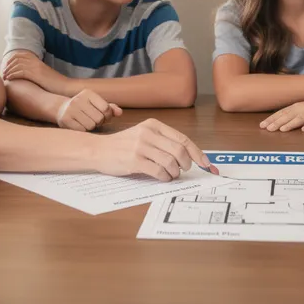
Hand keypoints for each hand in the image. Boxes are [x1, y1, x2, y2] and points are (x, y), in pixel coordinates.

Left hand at [3, 54, 71, 95]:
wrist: (65, 87)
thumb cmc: (54, 85)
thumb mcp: (44, 76)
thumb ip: (35, 73)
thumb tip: (26, 77)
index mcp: (37, 61)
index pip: (21, 54)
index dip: (11, 59)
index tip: (6, 66)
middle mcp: (36, 62)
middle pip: (17, 58)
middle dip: (8, 65)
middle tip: (3, 72)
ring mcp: (36, 68)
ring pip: (17, 65)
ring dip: (9, 70)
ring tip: (5, 77)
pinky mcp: (36, 74)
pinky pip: (21, 72)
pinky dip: (13, 75)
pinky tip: (9, 79)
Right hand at [55, 90, 121, 131]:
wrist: (61, 109)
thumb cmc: (84, 107)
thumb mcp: (96, 104)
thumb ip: (110, 108)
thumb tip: (120, 113)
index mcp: (88, 93)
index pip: (106, 108)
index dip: (108, 116)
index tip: (104, 117)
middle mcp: (78, 99)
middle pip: (99, 118)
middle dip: (99, 122)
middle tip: (94, 120)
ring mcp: (70, 109)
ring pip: (91, 125)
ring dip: (91, 127)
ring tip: (87, 122)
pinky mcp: (65, 120)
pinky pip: (82, 130)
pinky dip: (84, 130)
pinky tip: (80, 125)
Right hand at [92, 118, 217, 180]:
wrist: (98, 150)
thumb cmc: (122, 145)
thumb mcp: (143, 134)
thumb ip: (163, 141)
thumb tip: (188, 155)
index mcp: (153, 125)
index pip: (183, 139)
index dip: (197, 153)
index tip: (205, 163)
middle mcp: (148, 134)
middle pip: (180, 150)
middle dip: (187, 163)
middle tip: (184, 170)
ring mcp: (141, 147)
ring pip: (171, 162)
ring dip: (175, 172)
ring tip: (172, 174)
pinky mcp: (134, 161)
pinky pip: (158, 171)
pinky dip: (165, 177)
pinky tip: (163, 177)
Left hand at [260, 98, 303, 132]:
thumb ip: (293, 114)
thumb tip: (280, 121)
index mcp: (297, 106)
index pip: (281, 113)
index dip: (271, 119)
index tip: (262, 125)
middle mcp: (302, 109)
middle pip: (287, 116)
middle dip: (276, 122)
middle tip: (266, 129)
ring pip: (300, 119)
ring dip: (290, 124)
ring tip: (282, 129)